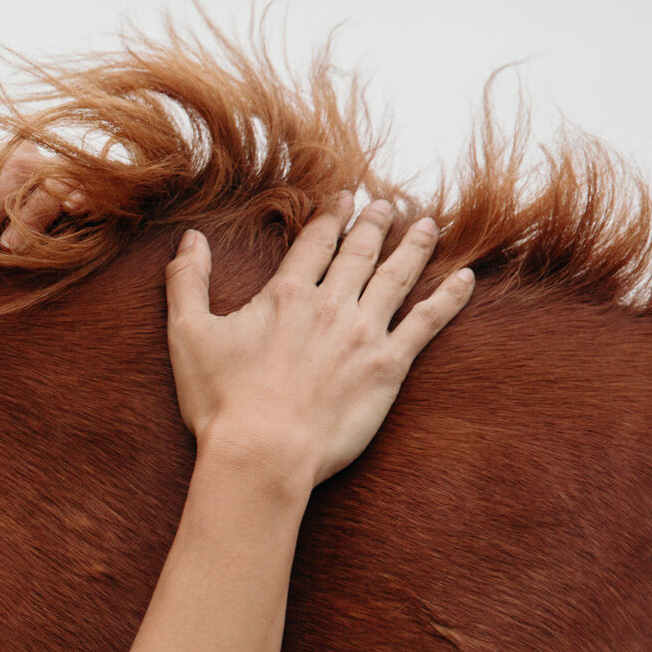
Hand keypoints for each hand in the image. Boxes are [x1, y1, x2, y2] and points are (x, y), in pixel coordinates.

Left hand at [0, 139, 83, 249]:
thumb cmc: (13, 205)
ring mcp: (61, 169)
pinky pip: (89, 188)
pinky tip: (73, 208)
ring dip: (27, 216)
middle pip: (4, 181)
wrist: (73, 184)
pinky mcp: (92, 185)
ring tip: (7, 248)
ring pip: (45, 187)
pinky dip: (81, 196)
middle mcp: (30, 157)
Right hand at [166, 196, 474, 488]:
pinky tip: (465, 278)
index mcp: (286, 295)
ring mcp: (364, 334)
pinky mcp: (388, 367)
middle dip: (374, 225)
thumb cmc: (220, 401)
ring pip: (396, 277)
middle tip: (387, 205)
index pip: (315, 243)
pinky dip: (448, 298)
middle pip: (359, 253)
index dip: (331, 218)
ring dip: (413, 247)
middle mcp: (331, 306)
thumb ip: (187, 281)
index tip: (344, 199)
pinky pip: (427, 323)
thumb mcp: (187, 335)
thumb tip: (190, 238)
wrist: (263, 452)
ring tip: (427, 226)